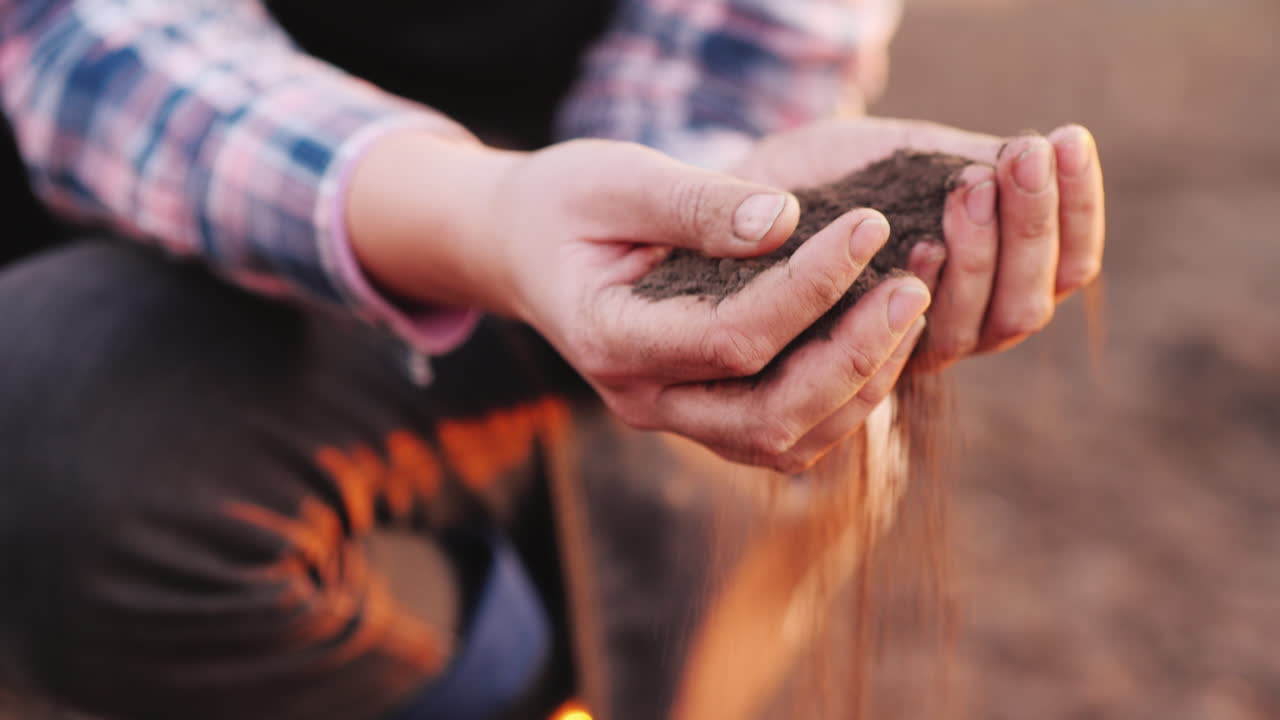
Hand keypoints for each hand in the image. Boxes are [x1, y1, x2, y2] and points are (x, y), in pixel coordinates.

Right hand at [348, 135, 931, 471]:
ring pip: (784, 439)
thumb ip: (694, 202)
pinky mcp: (703, 414)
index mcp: (610, 338)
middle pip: (768, 414)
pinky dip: (841, 397)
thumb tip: (786, 220)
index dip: (810, 287)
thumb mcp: (617, 180)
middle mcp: (641, 399)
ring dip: (858, 384)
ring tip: (908, 308)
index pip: (731, 337)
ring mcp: (673, 416)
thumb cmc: (568, 204)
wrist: (527, 248)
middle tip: (912, 287)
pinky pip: (783, 432)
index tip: (868, 225)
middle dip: (852, 355)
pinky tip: (878, 339)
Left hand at [735, 117, 1105, 370]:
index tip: (1068, 140)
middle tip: (1021, 156)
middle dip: (1032, 227)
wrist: (743, 198)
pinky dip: (923, 294)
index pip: (1066, 265)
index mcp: (995, 277)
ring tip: (971, 185)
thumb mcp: (905, 155)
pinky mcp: (856, 363)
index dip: (1078, 209)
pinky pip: (908, 347)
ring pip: (981, 328)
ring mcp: (913, 349)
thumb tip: (1045, 152)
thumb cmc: (832, 174)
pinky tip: (917, 243)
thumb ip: (970, 165)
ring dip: (984, 254)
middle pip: (1029, 304)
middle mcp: (963, 323)